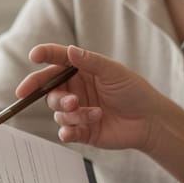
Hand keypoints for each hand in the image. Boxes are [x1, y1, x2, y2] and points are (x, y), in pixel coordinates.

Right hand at [20, 44, 172, 153]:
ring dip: (73, 114)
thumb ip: (90, 61)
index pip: (57, 61)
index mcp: (81, 71)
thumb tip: (70, 50)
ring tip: (95, 114)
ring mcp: (77, 111)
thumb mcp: (113, 72)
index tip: (34, 56)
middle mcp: (75, 90)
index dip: (44, 56)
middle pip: (49, 91)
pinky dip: (67, 132)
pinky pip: (65, 132)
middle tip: (72, 102)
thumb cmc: (134, 92)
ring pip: (58, 113)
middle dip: (56, 97)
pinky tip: (75, 132)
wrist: (149, 121)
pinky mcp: (82, 131)